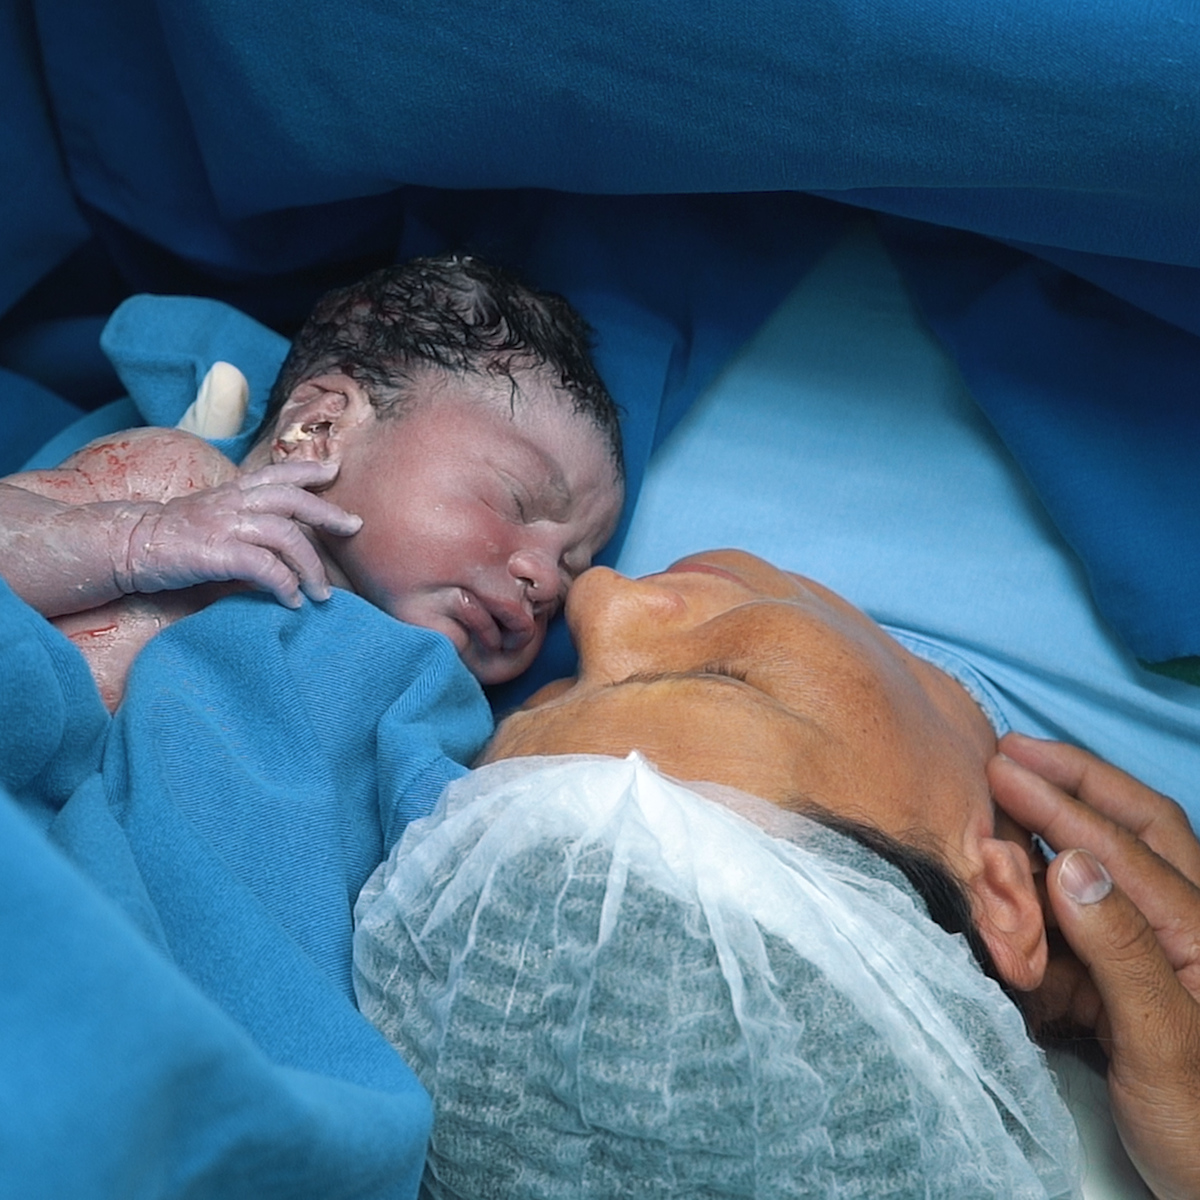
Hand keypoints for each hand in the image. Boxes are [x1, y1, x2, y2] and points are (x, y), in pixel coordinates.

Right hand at [113, 459, 361, 607]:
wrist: (124, 545)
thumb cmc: (169, 539)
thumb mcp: (211, 522)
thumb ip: (244, 526)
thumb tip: (280, 551)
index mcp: (231, 492)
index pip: (275, 473)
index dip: (306, 469)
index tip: (333, 468)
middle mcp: (232, 502)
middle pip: (292, 499)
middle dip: (327, 512)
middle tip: (354, 526)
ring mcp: (225, 525)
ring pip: (286, 535)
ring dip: (310, 566)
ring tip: (323, 593)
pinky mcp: (217, 552)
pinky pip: (265, 566)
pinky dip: (285, 584)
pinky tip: (293, 601)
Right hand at [988, 733, 1199, 1199]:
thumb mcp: (1166, 1047)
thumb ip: (1123, 952)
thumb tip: (1070, 865)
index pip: (1123, 849)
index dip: (1059, 803)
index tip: (1000, 767)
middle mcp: (1195, 922)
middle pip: (1140, 824)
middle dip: (1076, 778)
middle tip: (1012, 750)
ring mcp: (1170, 945)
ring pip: (1120, 858)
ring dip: (1070, 816)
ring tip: (1014, 788)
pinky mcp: (1143, 973)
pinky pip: (1098, 908)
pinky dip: (1058, 879)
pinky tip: (1025, 868)